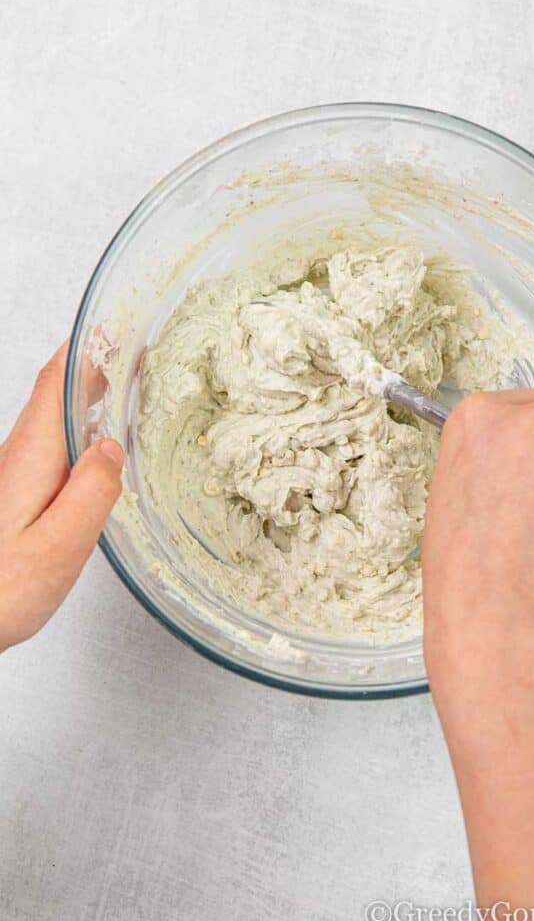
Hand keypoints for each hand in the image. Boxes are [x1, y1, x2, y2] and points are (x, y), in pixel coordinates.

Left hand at [0, 343, 123, 651]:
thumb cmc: (0, 592)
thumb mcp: (58, 546)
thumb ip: (91, 493)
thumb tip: (113, 450)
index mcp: (31, 457)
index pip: (56, 382)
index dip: (87, 350)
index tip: (115, 328)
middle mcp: (18, 457)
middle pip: (53, 394)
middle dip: (92, 367)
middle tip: (133, 354)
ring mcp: (13, 475)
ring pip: (50, 420)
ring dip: (84, 397)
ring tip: (123, 391)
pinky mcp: (14, 496)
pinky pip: (49, 447)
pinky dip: (77, 430)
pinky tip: (95, 449)